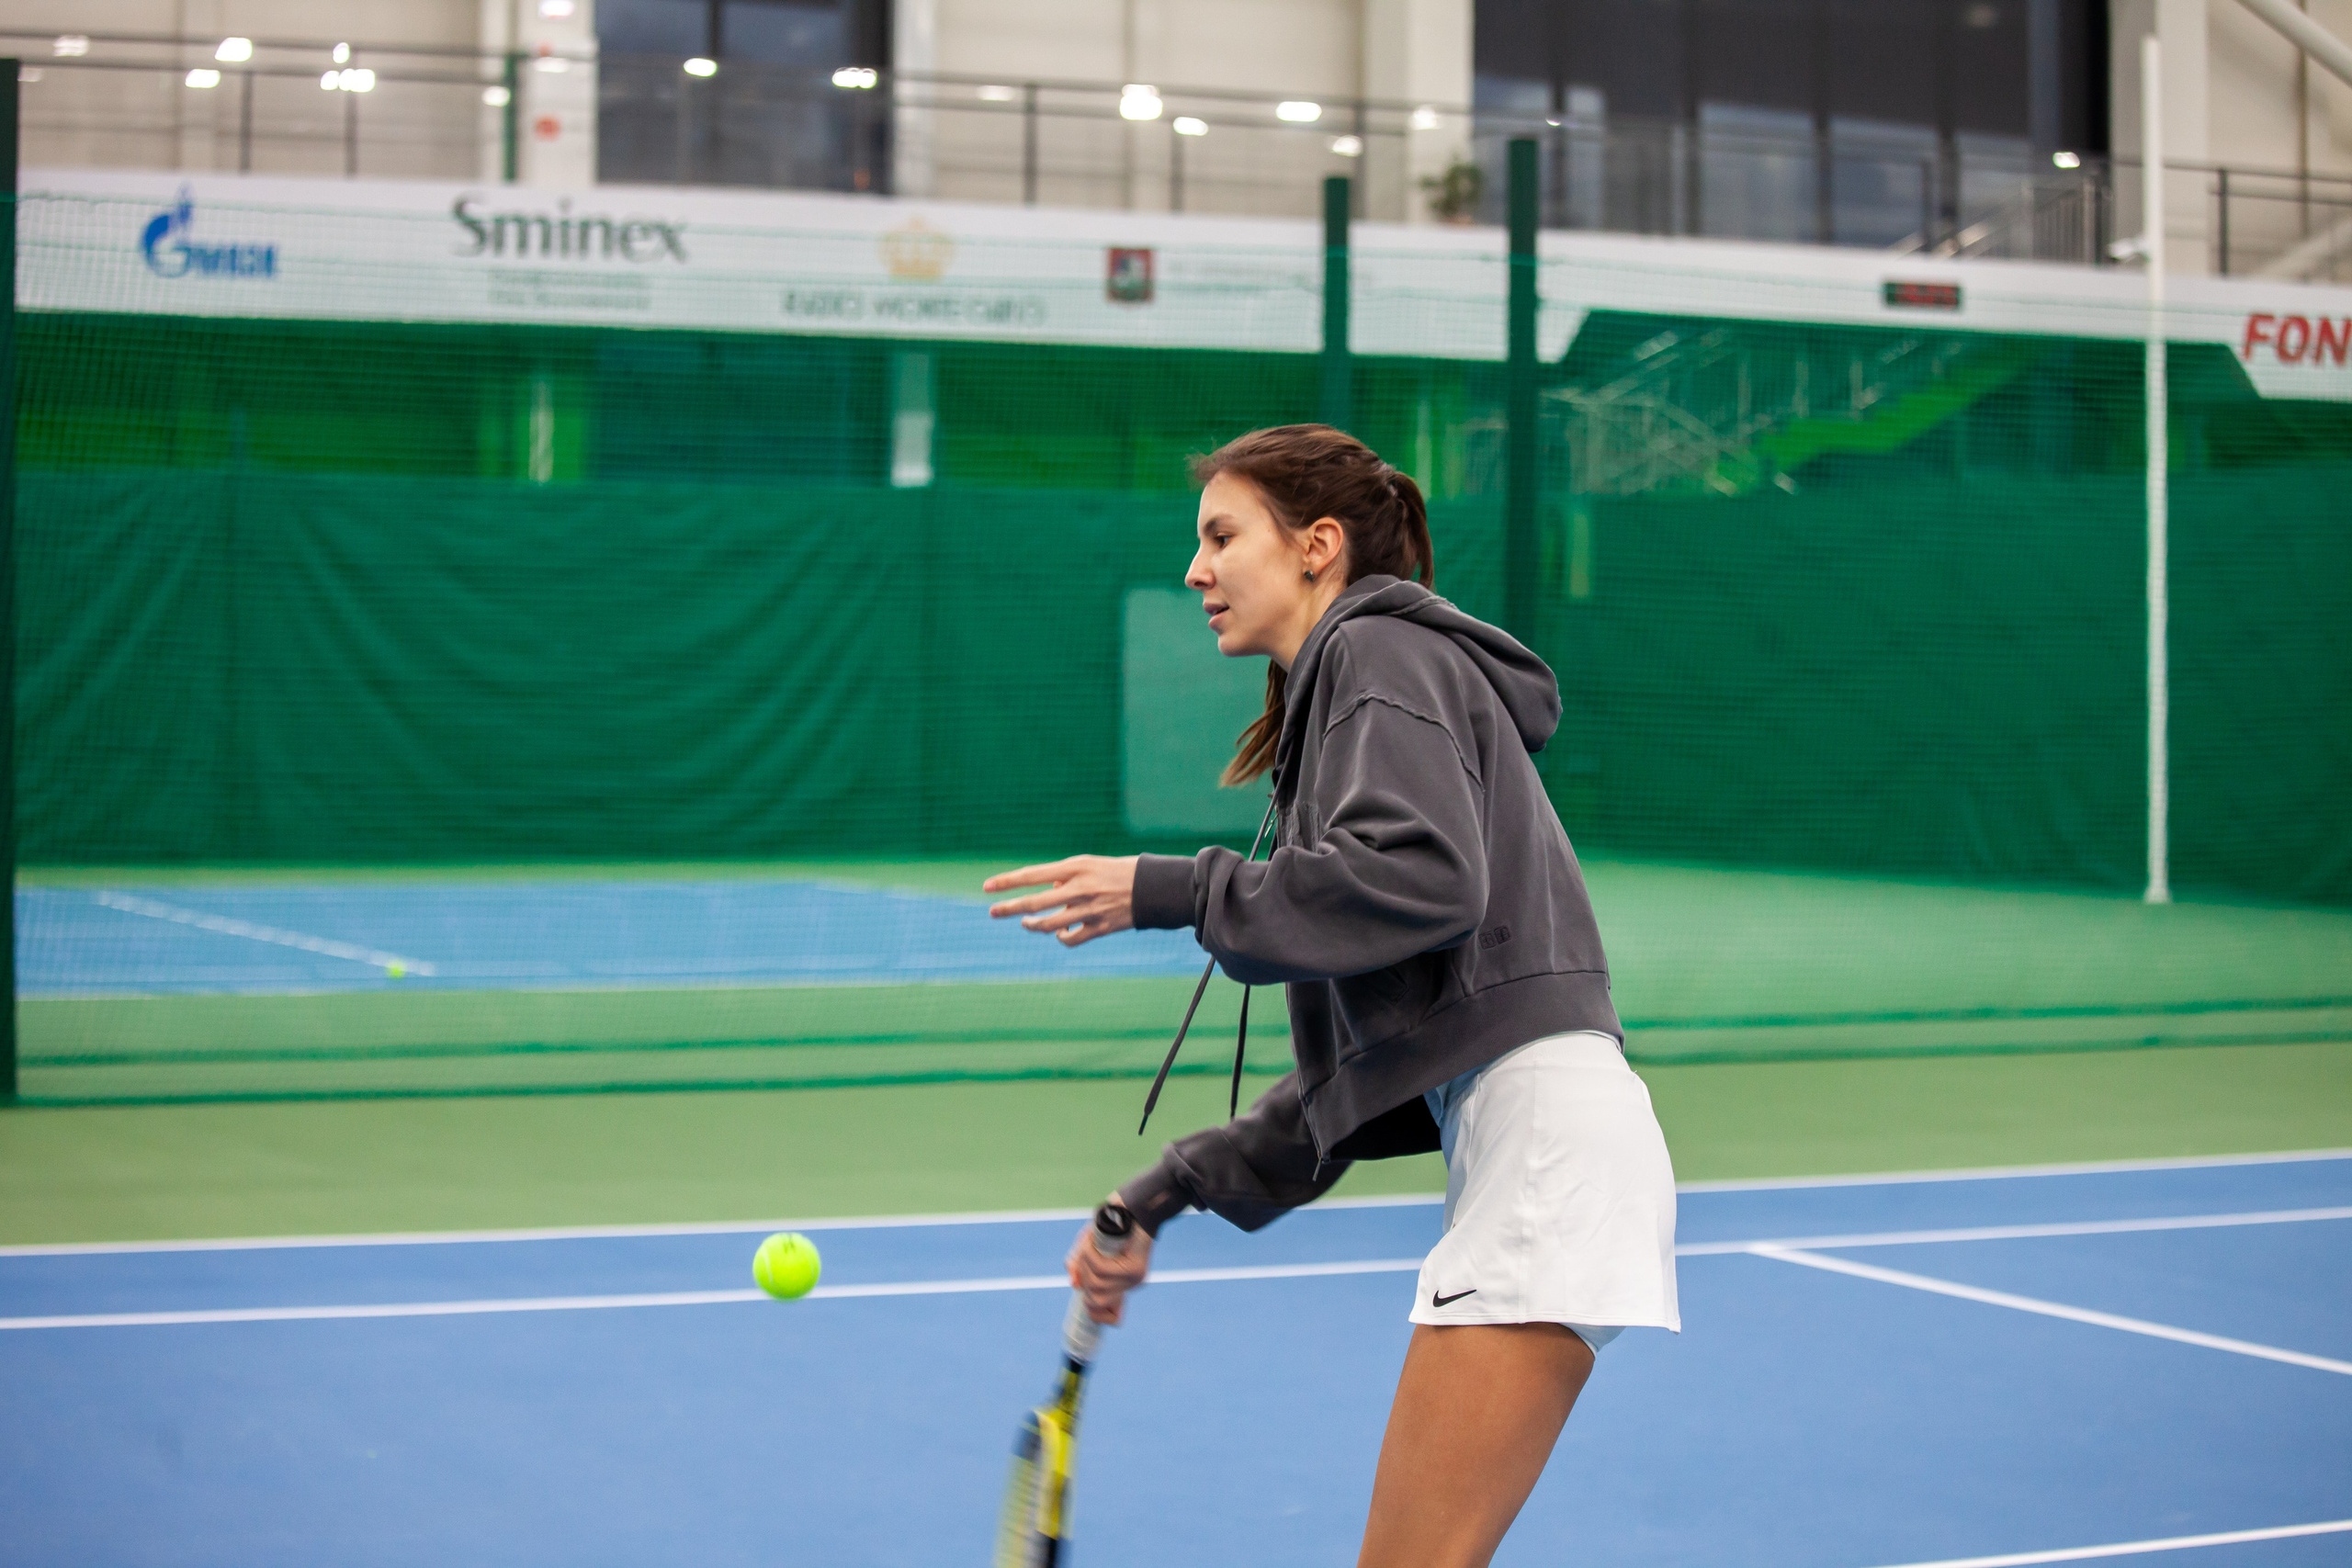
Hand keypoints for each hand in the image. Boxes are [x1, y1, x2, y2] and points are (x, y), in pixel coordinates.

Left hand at [983, 856, 1139, 947]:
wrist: (1154, 887)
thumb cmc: (1118, 871)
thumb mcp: (1090, 864)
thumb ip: (1065, 876)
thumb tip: (1047, 890)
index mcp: (1075, 867)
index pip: (1032, 875)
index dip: (1007, 881)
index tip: (987, 887)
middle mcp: (1079, 888)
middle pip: (1034, 903)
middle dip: (1009, 908)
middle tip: (992, 912)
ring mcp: (1089, 910)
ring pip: (1048, 925)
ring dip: (1032, 926)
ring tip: (1025, 923)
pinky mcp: (1100, 928)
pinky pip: (1070, 938)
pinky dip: (1061, 937)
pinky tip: (1060, 932)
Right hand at [1066, 1197, 1153, 1324]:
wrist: (1137, 1205)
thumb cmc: (1112, 1224)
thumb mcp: (1090, 1246)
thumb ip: (1080, 1265)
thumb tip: (1074, 1284)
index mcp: (1123, 1283)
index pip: (1111, 1317)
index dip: (1095, 1314)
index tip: (1083, 1294)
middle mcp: (1131, 1284)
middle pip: (1096, 1300)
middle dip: (1082, 1281)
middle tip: (1083, 1258)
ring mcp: (1134, 1278)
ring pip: (1096, 1284)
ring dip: (1084, 1265)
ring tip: (1087, 1245)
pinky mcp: (1135, 1268)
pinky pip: (1103, 1270)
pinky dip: (1089, 1256)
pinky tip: (1090, 1243)